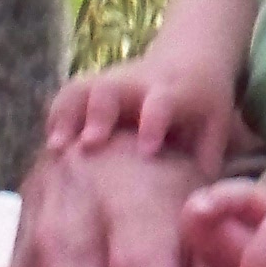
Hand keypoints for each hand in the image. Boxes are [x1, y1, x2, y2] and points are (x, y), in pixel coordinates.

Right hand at [49, 56, 237, 165]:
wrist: (190, 58)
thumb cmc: (204, 106)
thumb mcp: (216, 128)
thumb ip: (206, 163)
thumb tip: (197, 208)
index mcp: (173, 92)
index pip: (162, 101)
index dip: (153, 121)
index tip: (147, 148)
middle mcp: (137, 84)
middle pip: (111, 89)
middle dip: (98, 114)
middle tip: (89, 145)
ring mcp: (111, 83)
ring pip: (82, 89)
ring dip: (66, 116)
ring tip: (55, 149)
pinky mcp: (92, 87)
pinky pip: (67, 97)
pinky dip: (56, 120)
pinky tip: (49, 150)